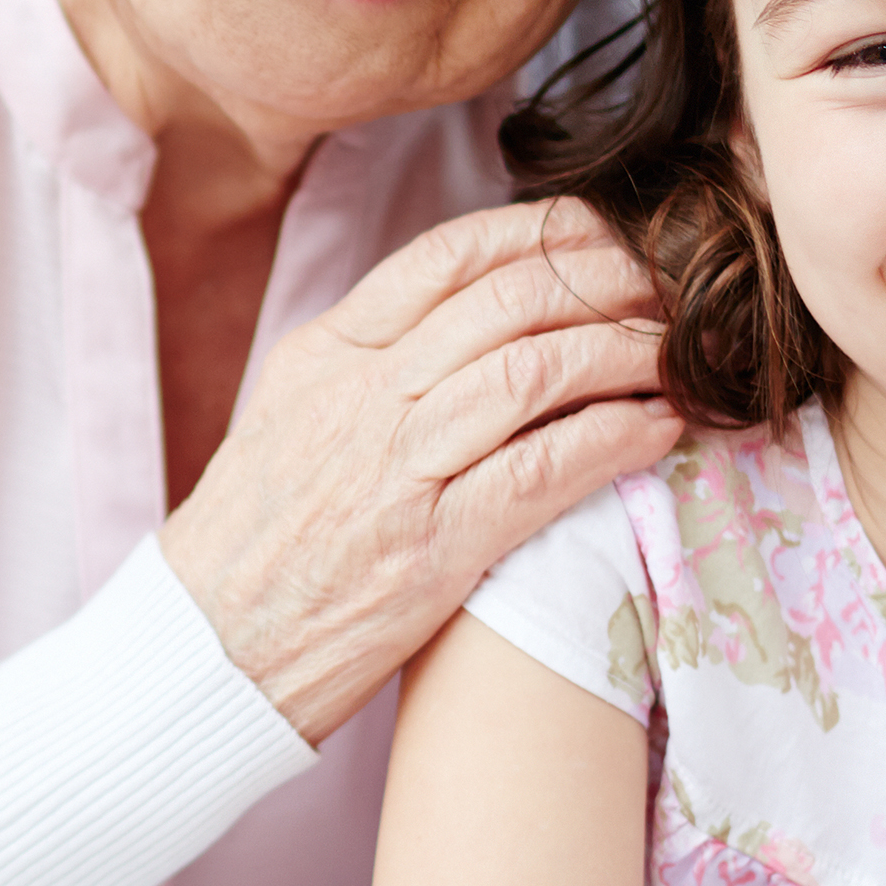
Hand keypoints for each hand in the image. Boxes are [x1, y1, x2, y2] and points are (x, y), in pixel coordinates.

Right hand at [161, 198, 675, 742]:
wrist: (206, 653)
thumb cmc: (253, 544)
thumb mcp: (289, 420)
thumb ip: (368, 364)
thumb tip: (462, 321)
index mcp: (325, 354)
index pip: (448, 256)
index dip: (544, 231)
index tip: (607, 231)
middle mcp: (360, 396)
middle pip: (508, 300)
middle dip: (606, 282)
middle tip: (671, 284)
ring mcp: (394, 470)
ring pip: (533, 372)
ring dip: (626, 353)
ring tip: (680, 353)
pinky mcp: (431, 549)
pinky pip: (542, 470)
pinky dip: (613, 439)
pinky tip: (658, 428)